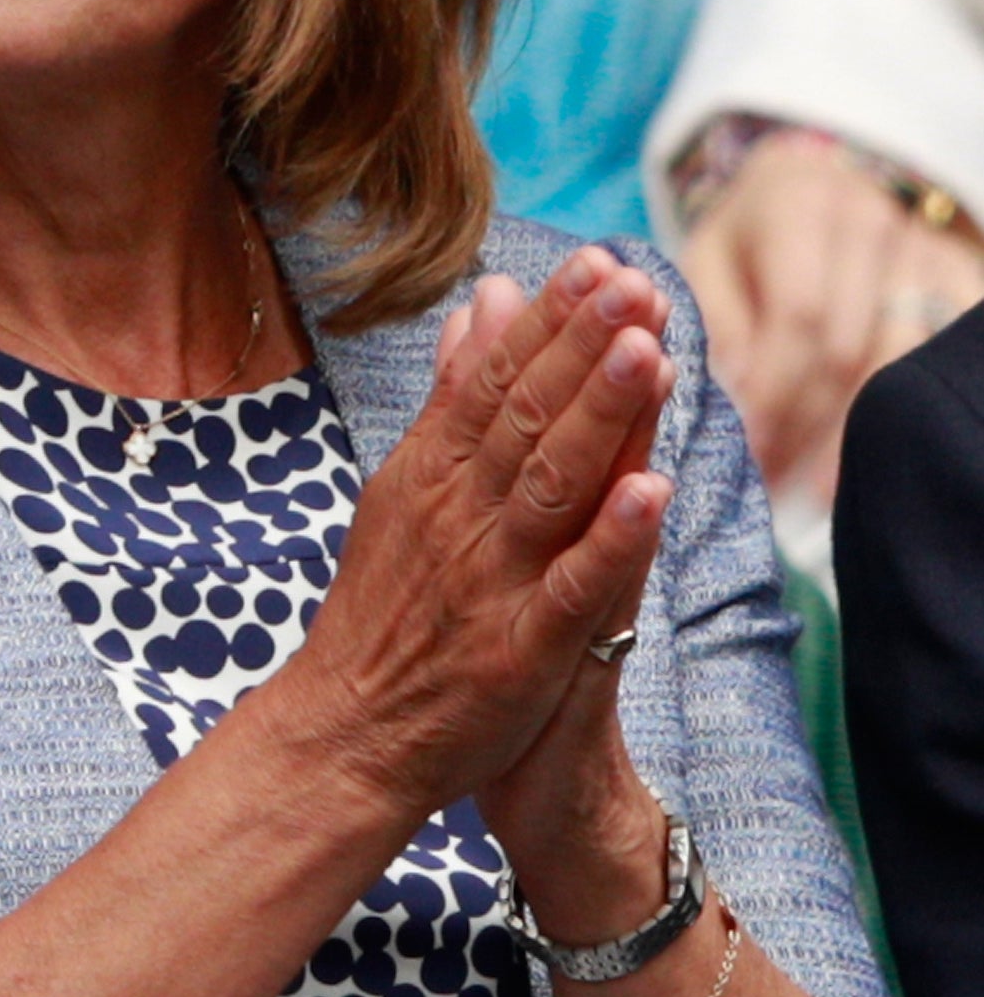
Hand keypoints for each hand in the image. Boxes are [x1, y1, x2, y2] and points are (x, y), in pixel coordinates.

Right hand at [266, 249, 674, 825]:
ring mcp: (489, 581)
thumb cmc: (384, 610)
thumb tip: (480, 303)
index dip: (547, 323)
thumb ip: (450, 396)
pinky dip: (611, 540)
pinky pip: (572, 587)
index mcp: (431, 476)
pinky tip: (649, 491)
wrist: (347, 734)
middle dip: (580, 349)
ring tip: (647, 353)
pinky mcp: (519, 649)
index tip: (595, 263)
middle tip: (631, 284)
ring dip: (597, 418)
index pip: (491, 382)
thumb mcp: (405, 487)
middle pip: (523, 420)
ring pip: (550, 486)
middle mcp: (457, 517)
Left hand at [682, 128, 983, 504]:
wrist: (822, 185)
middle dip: (804, 424)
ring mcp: (927, 256)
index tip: (745, 447)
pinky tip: (868, 464)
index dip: (773, 390)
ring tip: (810, 493)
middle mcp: (876, 227)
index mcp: (803, 209)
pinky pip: (939, 359)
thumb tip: (728, 399)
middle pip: (849, 348)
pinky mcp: (961, 282)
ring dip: (853, 434)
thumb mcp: (707, 257)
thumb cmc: (749, 234)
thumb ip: (714, 321)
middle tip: (768, 482)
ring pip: (901, 363)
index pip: (799, 316)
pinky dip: (907, 416)